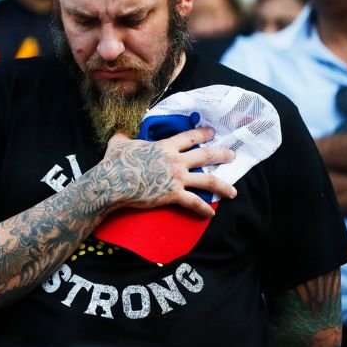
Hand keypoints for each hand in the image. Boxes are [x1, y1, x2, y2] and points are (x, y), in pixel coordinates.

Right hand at [100, 127, 236, 216]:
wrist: (114, 182)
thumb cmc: (116, 162)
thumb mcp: (119, 143)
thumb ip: (124, 137)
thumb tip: (120, 134)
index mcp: (165, 146)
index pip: (189, 137)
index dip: (202, 133)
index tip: (212, 132)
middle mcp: (176, 161)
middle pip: (206, 155)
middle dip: (222, 155)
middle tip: (232, 156)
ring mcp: (177, 178)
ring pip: (207, 181)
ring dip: (223, 186)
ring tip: (233, 192)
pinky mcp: (173, 195)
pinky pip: (194, 203)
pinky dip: (204, 209)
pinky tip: (211, 214)